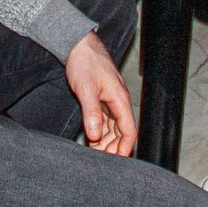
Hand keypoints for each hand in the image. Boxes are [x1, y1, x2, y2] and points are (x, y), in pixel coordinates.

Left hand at [64, 32, 136, 156]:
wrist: (78, 45)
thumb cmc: (85, 62)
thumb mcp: (86, 89)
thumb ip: (92, 112)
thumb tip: (95, 135)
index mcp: (120, 99)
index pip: (129, 130)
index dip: (124, 148)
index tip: (116, 161)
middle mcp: (118, 101)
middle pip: (122, 132)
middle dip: (114, 147)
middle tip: (101, 160)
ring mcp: (110, 100)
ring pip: (113, 127)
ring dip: (106, 141)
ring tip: (95, 152)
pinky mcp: (102, 99)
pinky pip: (105, 120)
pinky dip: (100, 131)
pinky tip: (92, 138)